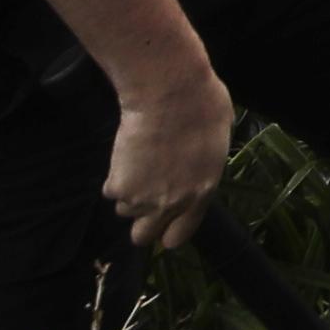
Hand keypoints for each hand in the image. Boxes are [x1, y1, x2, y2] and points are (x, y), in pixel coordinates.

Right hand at [104, 67, 232, 251]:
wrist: (170, 93)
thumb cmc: (203, 105)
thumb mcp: (219, 141)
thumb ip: (204, 167)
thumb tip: (198, 166)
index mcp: (202, 193)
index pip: (180, 234)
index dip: (169, 230)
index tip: (164, 222)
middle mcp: (171, 204)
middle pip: (143, 236)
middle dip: (141, 222)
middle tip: (142, 198)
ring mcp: (143, 198)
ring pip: (125, 210)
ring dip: (128, 193)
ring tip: (137, 165)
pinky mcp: (119, 186)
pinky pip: (111, 190)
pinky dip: (115, 176)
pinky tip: (126, 154)